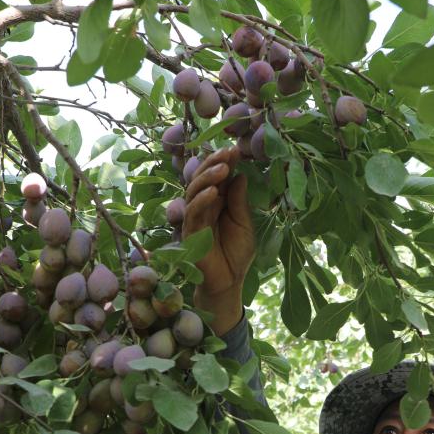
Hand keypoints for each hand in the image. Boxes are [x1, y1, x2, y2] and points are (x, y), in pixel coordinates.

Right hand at [184, 146, 253, 333]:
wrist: (228, 283)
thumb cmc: (236, 254)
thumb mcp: (244, 224)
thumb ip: (239, 201)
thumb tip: (240, 175)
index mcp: (217, 202)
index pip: (217, 177)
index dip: (224, 163)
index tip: (236, 150)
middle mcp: (203, 207)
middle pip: (202, 179)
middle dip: (214, 164)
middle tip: (227, 154)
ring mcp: (194, 219)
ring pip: (195, 192)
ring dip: (208, 178)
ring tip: (223, 169)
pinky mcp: (189, 233)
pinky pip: (193, 213)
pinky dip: (203, 200)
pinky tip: (214, 191)